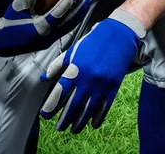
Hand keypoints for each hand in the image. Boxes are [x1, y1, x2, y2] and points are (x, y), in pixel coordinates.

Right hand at [0, 0, 91, 56]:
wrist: (1, 43)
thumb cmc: (9, 24)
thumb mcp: (16, 8)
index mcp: (39, 28)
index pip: (57, 14)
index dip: (67, 2)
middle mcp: (48, 36)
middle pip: (69, 22)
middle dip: (80, 10)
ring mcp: (50, 40)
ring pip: (69, 27)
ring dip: (78, 16)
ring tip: (85, 4)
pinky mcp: (50, 41)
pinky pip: (65, 30)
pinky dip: (71, 21)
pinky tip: (76, 13)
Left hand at [39, 13, 142, 133]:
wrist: (119, 35)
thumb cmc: (95, 41)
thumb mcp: (73, 50)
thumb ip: (58, 65)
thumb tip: (45, 78)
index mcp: (75, 69)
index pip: (59, 93)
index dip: (51, 107)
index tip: (46, 115)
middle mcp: (88, 80)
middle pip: (73, 106)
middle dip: (64, 120)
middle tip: (59, 127)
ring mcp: (102, 85)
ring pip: (88, 110)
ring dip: (79, 122)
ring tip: (73, 129)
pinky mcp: (113, 87)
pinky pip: (104, 107)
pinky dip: (98, 118)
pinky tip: (92, 123)